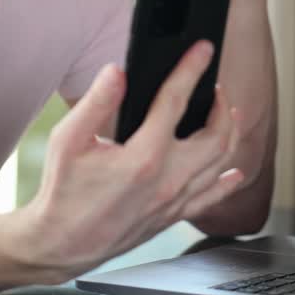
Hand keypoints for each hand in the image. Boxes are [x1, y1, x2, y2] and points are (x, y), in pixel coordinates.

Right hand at [17, 42, 244, 279]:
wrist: (61, 244)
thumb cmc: (63, 192)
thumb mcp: (68, 139)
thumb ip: (97, 102)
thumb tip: (118, 72)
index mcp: (143, 156)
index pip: (176, 102)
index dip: (191, 70)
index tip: (203, 50)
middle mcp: (166, 180)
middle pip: (216, 136)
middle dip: (222, 106)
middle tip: (216, 87)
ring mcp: (173, 201)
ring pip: (220, 164)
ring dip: (229, 135)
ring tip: (229, 115)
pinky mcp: (172, 216)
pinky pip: (211, 198)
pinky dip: (227, 181)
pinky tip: (234, 171)